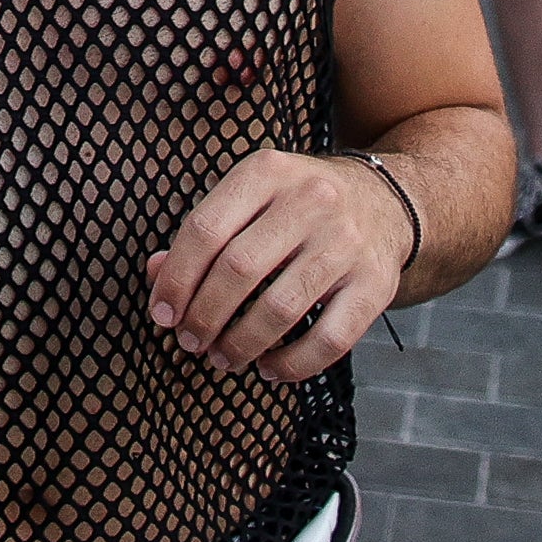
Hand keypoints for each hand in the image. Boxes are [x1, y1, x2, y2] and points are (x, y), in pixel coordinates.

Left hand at [146, 151, 407, 384]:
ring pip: (280, 308)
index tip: (162, 315)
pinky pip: (330, 338)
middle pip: (238, 269)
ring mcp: (347, 242)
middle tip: (190, 342)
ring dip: (241, 345)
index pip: (205, 229)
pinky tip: (269, 369)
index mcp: (268, 171)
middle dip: (204, 317)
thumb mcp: (252, 198)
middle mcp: (311, 200)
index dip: (175, 279)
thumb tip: (156, 274)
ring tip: (223, 358)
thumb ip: (204, 233)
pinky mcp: (376, 282)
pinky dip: (292, 364)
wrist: (386, 201)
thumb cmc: (298, 207)